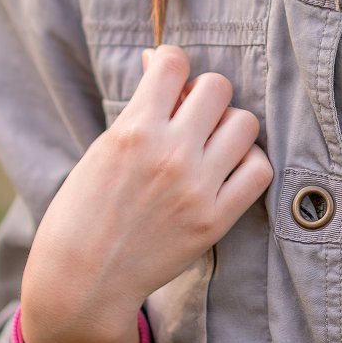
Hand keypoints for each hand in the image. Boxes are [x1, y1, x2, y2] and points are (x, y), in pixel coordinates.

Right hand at [19, 45, 272, 342]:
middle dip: (203, 95)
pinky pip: (259, 169)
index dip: (172, 65)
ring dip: (229, 127)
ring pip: (245, 122)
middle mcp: (170, 154)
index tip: (168, 83)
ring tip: (209, 145)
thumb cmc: (84, 211)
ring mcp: (196, 188)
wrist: (82, 282)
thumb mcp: (102, 148)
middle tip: (190, 117)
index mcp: (134, 131)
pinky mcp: (215, 220)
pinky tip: (226, 170)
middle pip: (217, 86)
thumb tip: (158, 60)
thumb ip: (139, 107)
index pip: (174, 62)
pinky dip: (248, 164)